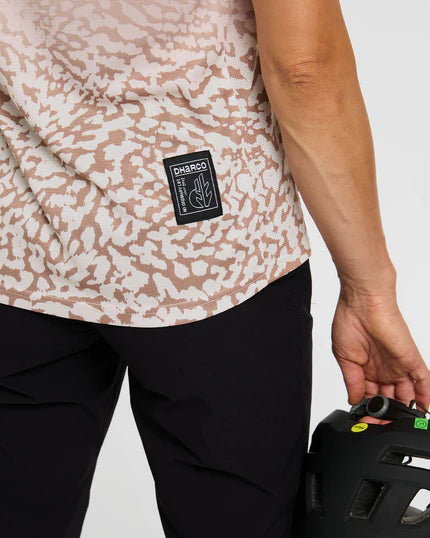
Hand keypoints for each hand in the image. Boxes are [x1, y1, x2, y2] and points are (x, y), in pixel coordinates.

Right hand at [331, 282, 429, 424]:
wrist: (362, 302)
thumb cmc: (350, 321)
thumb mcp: (344, 357)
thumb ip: (352, 381)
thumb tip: (354, 400)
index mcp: (366, 368)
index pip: (371, 396)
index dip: (369, 410)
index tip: (366, 421)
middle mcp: (383, 368)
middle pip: (389, 399)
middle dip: (386, 414)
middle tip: (381, 425)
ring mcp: (398, 366)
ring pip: (407, 395)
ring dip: (404, 412)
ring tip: (399, 425)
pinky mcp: (411, 360)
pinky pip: (424, 383)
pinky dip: (426, 398)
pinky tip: (425, 412)